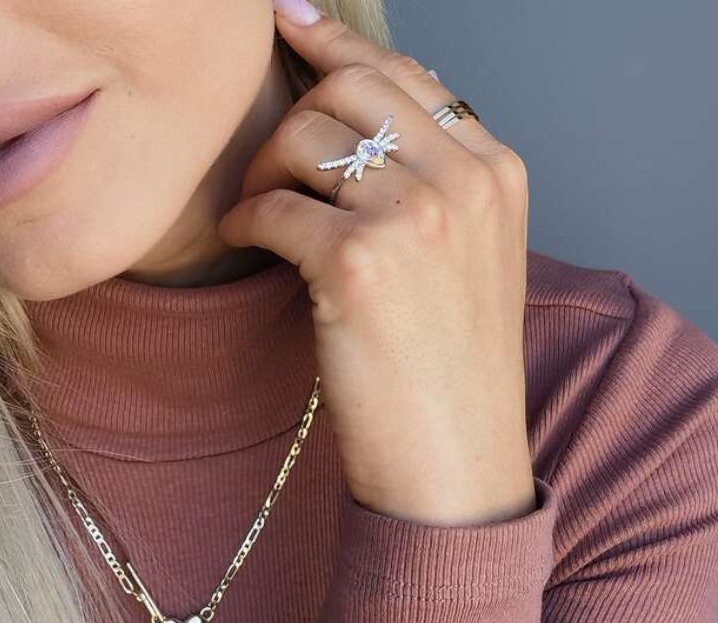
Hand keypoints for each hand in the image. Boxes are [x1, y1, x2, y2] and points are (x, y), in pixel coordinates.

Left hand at [217, 7, 536, 525]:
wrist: (455, 462)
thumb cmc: (449, 370)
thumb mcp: (465, 262)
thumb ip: (430, 184)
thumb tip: (356, 126)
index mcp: (497, 174)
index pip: (407, 77)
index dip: (340, 45)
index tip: (289, 21)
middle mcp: (465, 181)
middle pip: (348, 93)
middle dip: (292, 119)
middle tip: (268, 169)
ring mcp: (416, 218)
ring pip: (304, 138)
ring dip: (262, 170)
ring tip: (256, 214)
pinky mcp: (360, 264)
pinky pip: (273, 204)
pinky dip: (244, 217)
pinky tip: (242, 239)